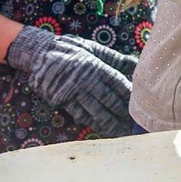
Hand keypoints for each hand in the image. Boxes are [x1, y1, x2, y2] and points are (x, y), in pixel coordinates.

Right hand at [5, 26, 134, 136]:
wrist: (40, 53)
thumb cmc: (71, 49)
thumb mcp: (94, 49)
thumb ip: (115, 58)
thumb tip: (135, 63)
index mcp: (97, 67)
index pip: (118, 84)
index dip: (129, 96)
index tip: (139, 104)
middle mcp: (87, 81)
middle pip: (109, 101)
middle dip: (122, 114)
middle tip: (134, 125)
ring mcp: (74, 92)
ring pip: (95, 111)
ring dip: (109, 123)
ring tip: (121, 132)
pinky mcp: (62, 100)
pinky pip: (79, 114)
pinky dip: (91, 122)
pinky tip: (100, 128)